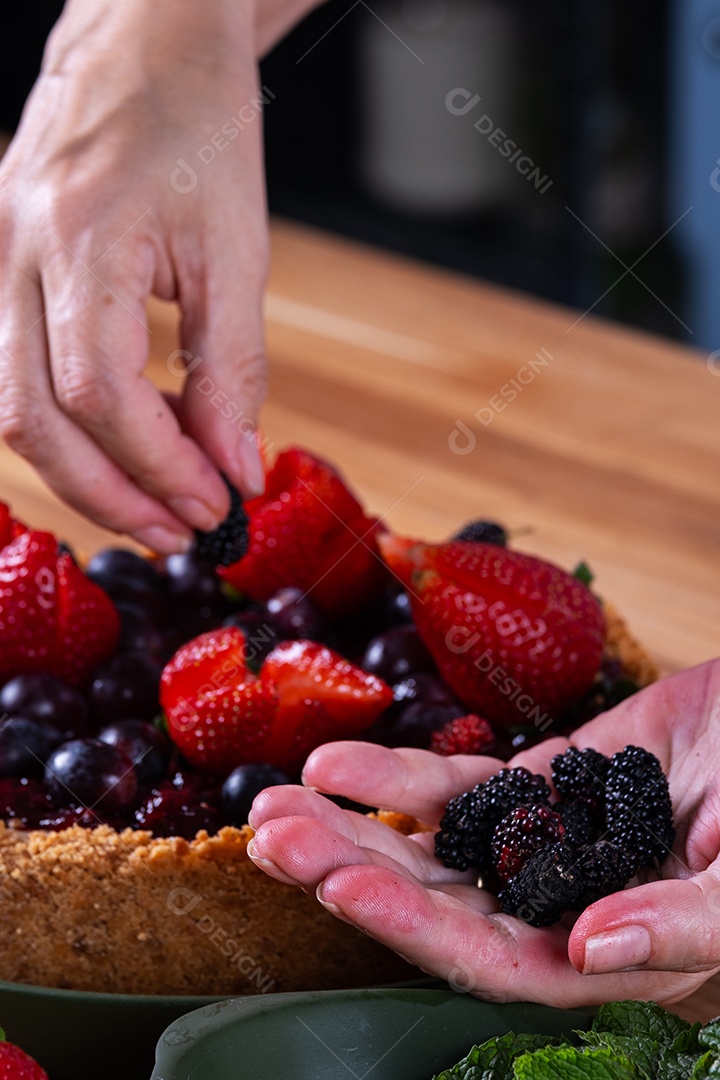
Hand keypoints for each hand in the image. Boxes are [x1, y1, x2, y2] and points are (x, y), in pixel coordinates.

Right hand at [0, 0, 271, 550]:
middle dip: (109, 492)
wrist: (145, 43)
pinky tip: (114, 452)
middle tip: (178, 531)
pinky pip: (12, 371)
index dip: (159, 465)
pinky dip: (64, 429)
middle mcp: (14, 250)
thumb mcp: (237, 251)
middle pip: (32, 417)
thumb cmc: (198, 126)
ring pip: (10, 404)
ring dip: (80, 474)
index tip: (214, 504)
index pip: (99, 393)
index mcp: (81, 238)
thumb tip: (235, 466)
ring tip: (150, 509)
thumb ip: (233, 368)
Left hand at [248, 658, 719, 1006]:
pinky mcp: (538, 782)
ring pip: (429, 845)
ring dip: (350, 825)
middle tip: (269, 839)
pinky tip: (335, 764)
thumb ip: (679, 923)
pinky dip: (396, 777)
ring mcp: (540, 840)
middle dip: (349, 869)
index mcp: (602, 951)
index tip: (340, 886)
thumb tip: (591, 947)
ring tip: (269, 806)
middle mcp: (556, 905)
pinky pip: (457, 785)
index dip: (412, 928)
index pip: (489, 957)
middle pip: (434, 902)